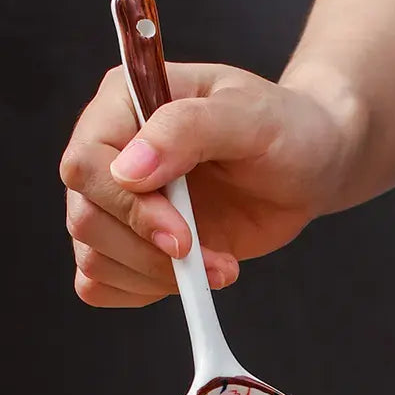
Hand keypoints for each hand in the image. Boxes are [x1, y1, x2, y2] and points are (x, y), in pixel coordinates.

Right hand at [60, 63, 359, 305]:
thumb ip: (188, 129)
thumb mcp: (250, 117)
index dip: (129, 209)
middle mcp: (110, 152)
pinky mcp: (132, 244)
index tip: (182, 236)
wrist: (309, 167)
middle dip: (148, 253)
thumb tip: (130, 170)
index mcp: (123, 103)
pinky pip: (103, 284)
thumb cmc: (285, 130)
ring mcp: (117, 203)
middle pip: (85, 218)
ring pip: (93, 257)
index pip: (87, 164)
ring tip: (218, 266)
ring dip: (155, 277)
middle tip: (209, 258)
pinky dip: (145, 292)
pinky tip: (192, 278)